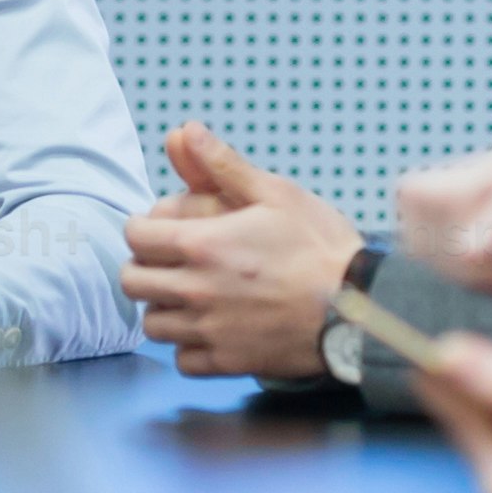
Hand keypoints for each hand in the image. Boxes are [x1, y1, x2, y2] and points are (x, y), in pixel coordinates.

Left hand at [120, 122, 365, 378]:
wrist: (359, 306)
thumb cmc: (320, 245)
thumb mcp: (276, 193)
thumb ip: (222, 165)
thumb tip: (184, 131)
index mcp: (201, 244)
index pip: (134, 236)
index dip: (144, 228)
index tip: (160, 230)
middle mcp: (195, 290)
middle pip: (132, 282)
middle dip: (146, 267)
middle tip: (169, 263)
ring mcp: (208, 330)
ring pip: (152, 323)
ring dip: (164, 308)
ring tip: (188, 296)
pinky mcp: (226, 362)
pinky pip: (182, 360)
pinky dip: (188, 346)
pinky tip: (209, 328)